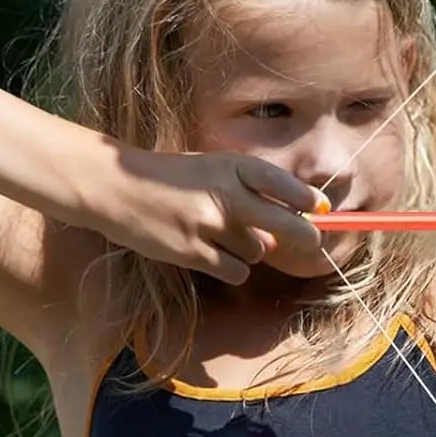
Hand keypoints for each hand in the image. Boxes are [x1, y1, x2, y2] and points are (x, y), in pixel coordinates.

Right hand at [103, 145, 326, 284]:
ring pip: (257, 250)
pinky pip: (235, 271)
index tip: (321, 208)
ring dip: (250, 249)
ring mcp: (208, 225)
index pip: (280, 183)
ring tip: (220, 235)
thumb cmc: (170, 178)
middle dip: (304, 235)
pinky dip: (231, 268)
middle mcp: (223, 193)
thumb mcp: (210, 168)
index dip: (305, 198)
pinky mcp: (192, 252)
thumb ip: (247, 187)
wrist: (114, 187)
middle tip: (313, 241)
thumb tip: (292, 216)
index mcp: (229, 165)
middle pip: (284, 222)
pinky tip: (212, 254)